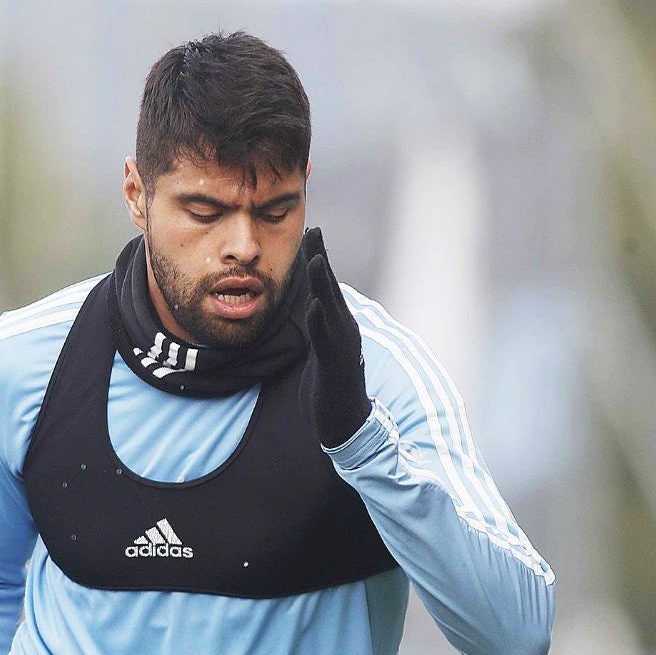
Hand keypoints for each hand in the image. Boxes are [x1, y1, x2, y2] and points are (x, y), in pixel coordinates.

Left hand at [299, 227, 371, 447]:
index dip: (318, 259)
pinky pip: (325, 340)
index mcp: (338, 326)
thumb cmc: (331, 388)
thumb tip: (314, 308)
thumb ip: (319, 328)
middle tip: (314, 230)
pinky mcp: (334, 365)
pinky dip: (320, 322)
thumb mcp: (322, 351)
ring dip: (324, 284)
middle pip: (330, 288)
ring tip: (316, 259)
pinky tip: (313, 306)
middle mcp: (344, 331)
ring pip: (331, 309)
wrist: (344, 424)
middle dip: (321, 258)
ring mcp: (341, 347)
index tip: (311, 233)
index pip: (326, 287)